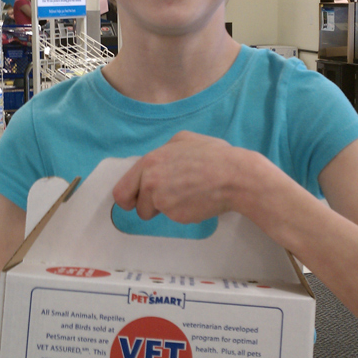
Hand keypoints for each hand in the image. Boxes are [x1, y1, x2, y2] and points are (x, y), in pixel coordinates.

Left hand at [113, 131, 237, 222]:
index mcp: (150, 161)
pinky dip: (180, 212)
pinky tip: (195, 200)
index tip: (134, 198)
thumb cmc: (215, 157)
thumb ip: (165, 151)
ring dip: (163, 208)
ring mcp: (161, 198)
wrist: (235, 176)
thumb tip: (159, 159)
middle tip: (154, 203)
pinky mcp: (174, 213)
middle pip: (127, 202)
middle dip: (139, 204)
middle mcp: (150, 180)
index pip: (123, 186)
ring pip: (150, 212)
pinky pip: (171, 217)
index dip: (129, 194)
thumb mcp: (185, 140)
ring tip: (185, 195)